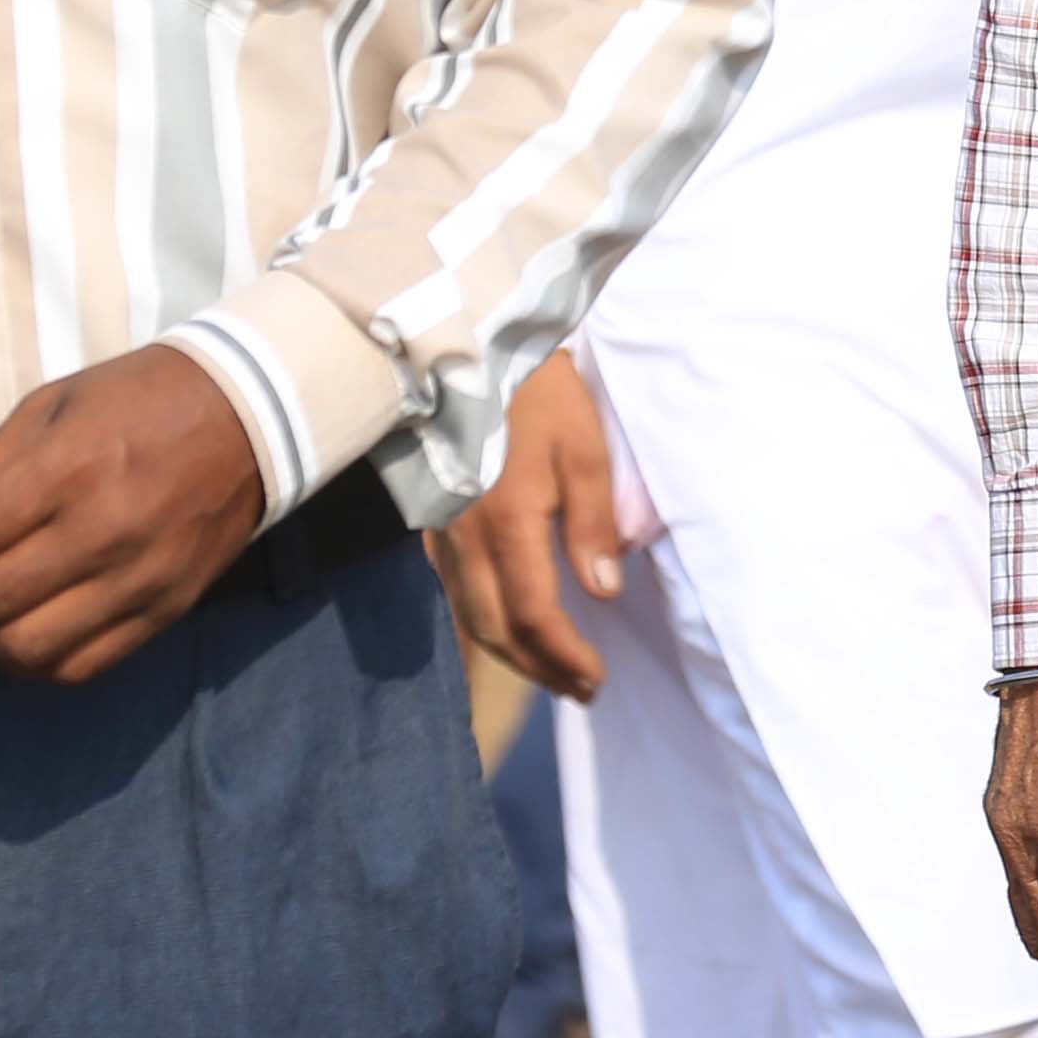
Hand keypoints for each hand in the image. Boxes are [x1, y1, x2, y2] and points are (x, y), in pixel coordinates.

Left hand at [0, 342, 269, 680]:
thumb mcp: (49, 410)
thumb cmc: (138, 398)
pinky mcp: (166, 609)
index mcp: (70, 467)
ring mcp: (139, 579)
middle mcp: (104, 531)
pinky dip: (28, 664)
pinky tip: (3, 641)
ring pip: (27, 648)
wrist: (253, 412)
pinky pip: (80, 665)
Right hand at [432, 347, 626, 697]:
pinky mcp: (435, 521)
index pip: (535, 617)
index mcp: (507, 529)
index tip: (596, 679)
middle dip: (539, 669)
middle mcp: (465, 544)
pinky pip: (455, 591)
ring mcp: (443, 535)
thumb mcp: (583, 450)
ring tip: (552, 670)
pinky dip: (486, 621)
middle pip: (496, 631)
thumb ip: (594, 524)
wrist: (468, 347)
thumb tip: (602, 592)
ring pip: (470, 617)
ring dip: (511, 653)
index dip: (565, 657)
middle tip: (579, 690)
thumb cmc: (536, 394)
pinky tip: (510, 623)